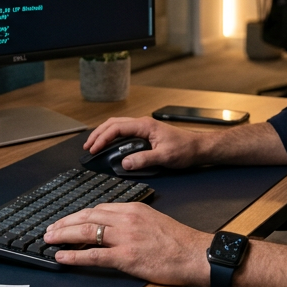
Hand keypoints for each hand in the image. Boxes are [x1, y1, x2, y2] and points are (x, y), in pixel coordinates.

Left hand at [44, 202, 209, 286]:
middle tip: (50, 228)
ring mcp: (125, 238)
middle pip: (87, 216)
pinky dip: (74, 255)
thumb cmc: (179, 241)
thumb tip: (114, 227)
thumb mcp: (153, 220)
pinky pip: (93, 255)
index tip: (68, 220)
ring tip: (49, 239)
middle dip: (65, 222)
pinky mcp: (126, 257)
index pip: (99, 208)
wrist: (195, 254)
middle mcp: (126, 219)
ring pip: (86, 231)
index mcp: (133, 209)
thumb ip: (133, 220)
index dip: (79, 215)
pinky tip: (62, 256)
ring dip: (63, 235)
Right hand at [83, 116, 206, 171]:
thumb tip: (125, 163)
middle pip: (113, 123)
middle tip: (88, 147)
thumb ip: (144, 159)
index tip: (94, 149)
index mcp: (145, 126)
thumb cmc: (185, 149)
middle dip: (98, 134)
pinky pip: (124, 132)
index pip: (117, 128)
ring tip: (94, 145)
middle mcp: (142, 124)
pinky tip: (110, 145)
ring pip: (117, 126)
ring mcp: (143, 128)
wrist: (198, 147)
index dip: (102, 138)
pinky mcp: (145, 134)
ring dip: (104, 134)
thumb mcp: (164, 157)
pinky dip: (113, 137)